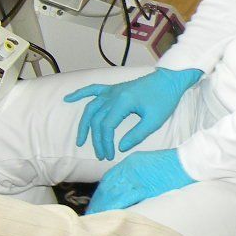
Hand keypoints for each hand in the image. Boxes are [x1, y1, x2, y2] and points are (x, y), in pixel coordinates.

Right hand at [65, 67, 201, 160]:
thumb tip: (120, 147)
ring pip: (91, 108)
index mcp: (123, 102)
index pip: (107, 126)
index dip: (105, 142)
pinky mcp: (112, 88)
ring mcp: (111, 90)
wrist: (168, 80)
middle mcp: (113, 95)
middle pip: (97, 119)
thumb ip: (137, 135)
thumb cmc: (164, 100)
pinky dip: (79, 94)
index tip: (110, 155)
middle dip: (96, 139)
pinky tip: (68, 99)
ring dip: (84, 125)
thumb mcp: (154, 121)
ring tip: (80, 140)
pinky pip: (92, 90)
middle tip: (101, 154)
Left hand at [85, 149, 192, 213]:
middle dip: (98, 203)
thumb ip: (132, 176)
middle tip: (90, 217)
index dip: (99, 196)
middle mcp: (128, 169)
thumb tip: (122, 191)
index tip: (94, 207)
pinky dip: (117, 207)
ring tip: (97, 220)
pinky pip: (127, 198)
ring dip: (103, 207)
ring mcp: (136, 177)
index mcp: (128, 164)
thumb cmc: (171, 166)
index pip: (107, 182)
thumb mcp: (146, 165)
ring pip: (113, 193)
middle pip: (107, 188)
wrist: (188, 162)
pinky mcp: (145, 185)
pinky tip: (112, 216)